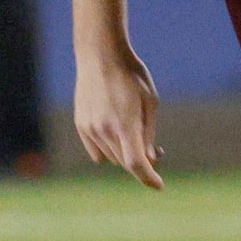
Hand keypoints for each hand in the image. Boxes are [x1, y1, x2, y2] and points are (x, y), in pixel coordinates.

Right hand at [73, 46, 162, 189]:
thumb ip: (149, 132)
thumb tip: (149, 158)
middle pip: (125, 162)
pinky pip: (97, 151)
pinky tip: (117, 132)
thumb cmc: (131, 74)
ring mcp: (89, 128)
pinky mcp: (81, 125)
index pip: (136, 163)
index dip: (149, 178)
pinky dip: (109, 149)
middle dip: (141, 161)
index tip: (159, 185)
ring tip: (135, 134)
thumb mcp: (150, 101)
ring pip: (111, 158)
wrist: (100, 55)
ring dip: (125, 153)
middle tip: (156, 150)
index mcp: (124, 124)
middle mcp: (104, 130)